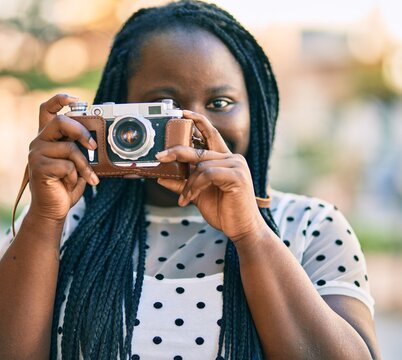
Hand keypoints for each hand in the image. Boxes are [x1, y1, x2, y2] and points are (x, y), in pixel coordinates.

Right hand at [27, 94, 98, 221]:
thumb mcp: (75, 162)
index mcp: (48, 137)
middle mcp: (39, 142)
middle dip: (81, 132)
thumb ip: (79, 147)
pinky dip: (76, 176)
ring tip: (87, 176)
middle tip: (94, 147)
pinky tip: (69, 184)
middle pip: (61, 121)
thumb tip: (96, 138)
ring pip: (70, 148)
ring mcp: (36, 154)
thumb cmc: (65, 185)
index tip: (77, 100)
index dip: (61, 99)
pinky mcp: (39, 167)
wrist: (52, 209)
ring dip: (84, 165)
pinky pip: (67, 165)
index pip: (48, 109)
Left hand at [156, 110, 265, 242]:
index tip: (183, 113)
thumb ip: (182, 184)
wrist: (241, 229)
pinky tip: (189, 198)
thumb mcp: (197, 195)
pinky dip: (195, 186)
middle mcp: (232, 158)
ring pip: (201, 164)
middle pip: (200, 149)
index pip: (211, 134)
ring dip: (188, 183)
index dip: (198, 122)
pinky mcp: (237, 176)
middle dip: (177, 151)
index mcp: (224, 159)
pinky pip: (208, 174)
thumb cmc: (224, 211)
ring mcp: (237, 165)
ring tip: (184, 198)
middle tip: (159, 156)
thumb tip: (160, 177)